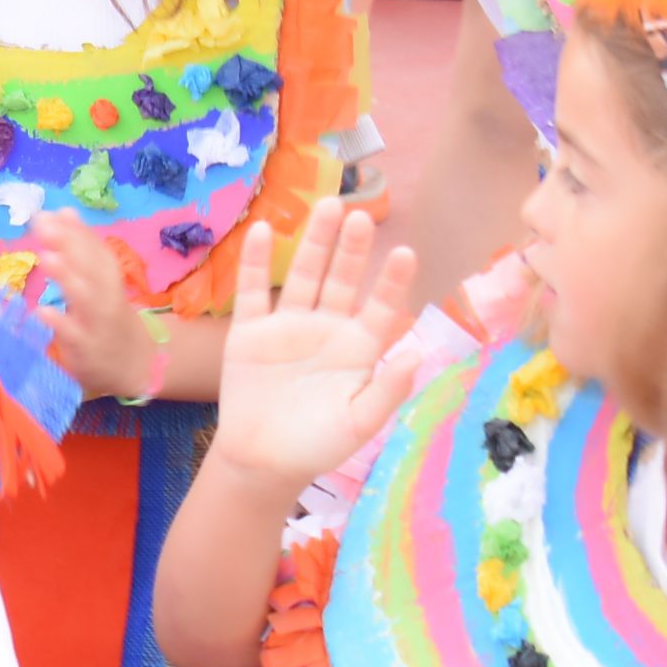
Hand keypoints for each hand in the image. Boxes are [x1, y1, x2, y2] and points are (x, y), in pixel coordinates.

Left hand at [29, 213, 158, 400]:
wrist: (137, 365)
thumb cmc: (108, 317)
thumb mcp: (100, 282)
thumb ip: (82, 249)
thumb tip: (63, 211)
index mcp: (109, 279)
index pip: (96, 250)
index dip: (76, 231)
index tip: (51, 213)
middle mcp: (107, 297)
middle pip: (92, 268)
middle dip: (69, 244)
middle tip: (42, 225)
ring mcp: (98, 323)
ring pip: (86, 298)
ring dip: (67, 277)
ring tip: (45, 257)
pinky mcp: (87, 349)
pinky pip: (74, 335)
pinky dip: (59, 322)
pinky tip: (41, 310)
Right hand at [214, 202, 421, 491]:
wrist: (262, 460)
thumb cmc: (318, 445)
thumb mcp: (359, 423)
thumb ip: (387, 389)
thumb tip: (416, 352)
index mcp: (358, 348)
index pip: (380, 306)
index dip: (392, 281)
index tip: (405, 253)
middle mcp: (327, 328)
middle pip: (343, 279)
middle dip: (352, 248)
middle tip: (361, 214)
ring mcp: (288, 327)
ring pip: (304, 276)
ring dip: (315, 242)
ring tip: (327, 206)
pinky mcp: (250, 333)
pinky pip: (253, 292)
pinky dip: (256, 262)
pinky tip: (264, 232)